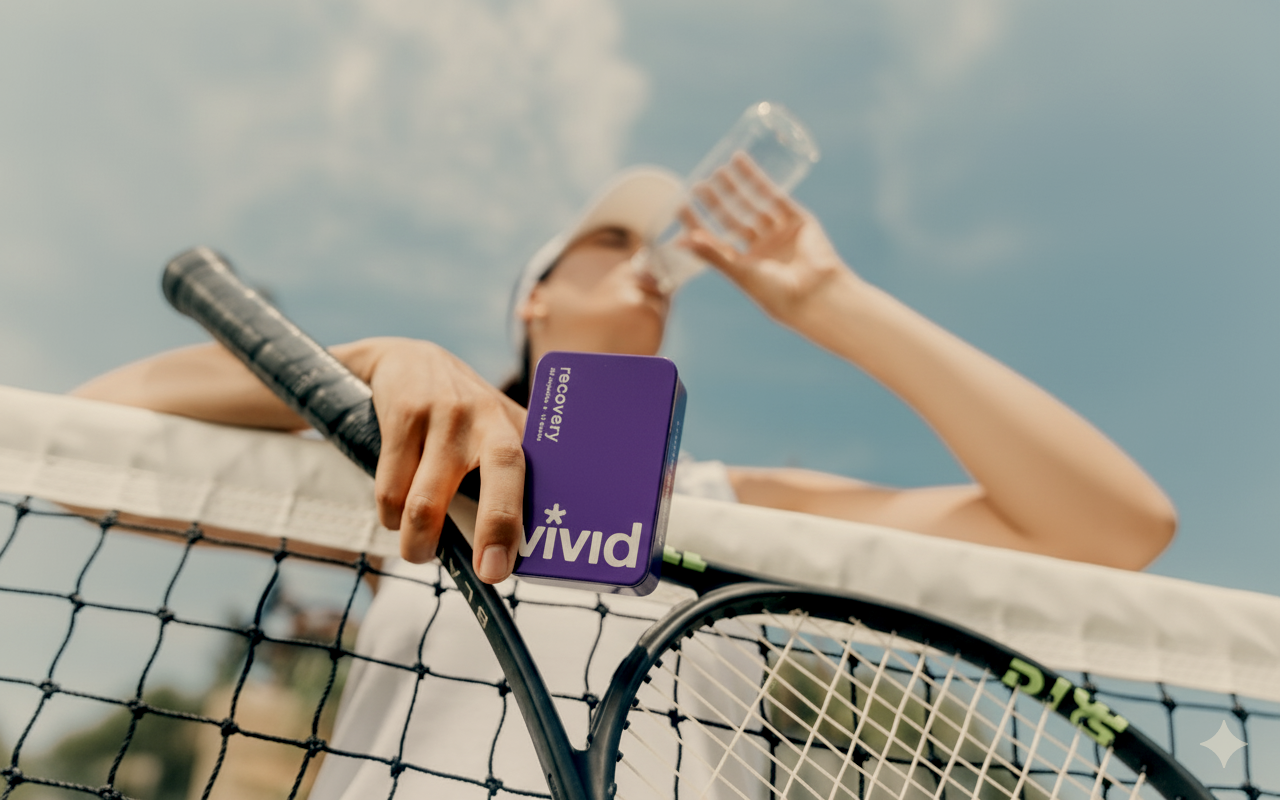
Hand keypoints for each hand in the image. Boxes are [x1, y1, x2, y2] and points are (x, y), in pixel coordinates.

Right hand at [343, 338, 527, 582]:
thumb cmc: (460, 415)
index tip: (515, 565)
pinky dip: (389, 516)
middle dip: (497, 525)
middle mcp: (488, 417)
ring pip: (425, 502)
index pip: (534, 473)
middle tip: (488, 571)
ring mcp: (447, 413)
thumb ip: (512, 479)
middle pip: (503, 470)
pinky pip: (391, 489)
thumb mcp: (493, 432)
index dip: (532, 518)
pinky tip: (394, 512)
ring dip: (417, 542)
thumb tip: (527, 550)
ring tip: (417, 549)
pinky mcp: (406, 413)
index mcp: (516, 429)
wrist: (405, 360)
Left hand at [679, 153, 854, 326]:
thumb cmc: (775, 293)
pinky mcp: (797, 220)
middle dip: (717, 202)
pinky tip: (742, 164)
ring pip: (752, 205)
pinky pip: (774, 196)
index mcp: (745, 266)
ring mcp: (779, 234)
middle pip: (733, 220)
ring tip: (718, 170)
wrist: (816, 294)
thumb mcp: (739, 273)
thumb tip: (678, 242)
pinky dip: (758, 179)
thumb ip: (711, 254)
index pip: (716, 240)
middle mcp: (761, 249)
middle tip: (699, 185)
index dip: (698, 224)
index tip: (681, 206)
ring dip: (735, 187)